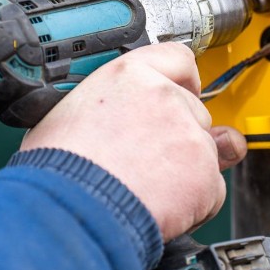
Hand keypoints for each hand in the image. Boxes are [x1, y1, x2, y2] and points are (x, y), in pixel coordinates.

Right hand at [20, 43, 246, 240]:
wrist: (72, 210)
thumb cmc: (58, 169)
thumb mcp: (68, 115)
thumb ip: (109, 106)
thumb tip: (114, 121)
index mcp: (129, 75)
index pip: (177, 59)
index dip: (184, 79)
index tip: (185, 91)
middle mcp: (165, 97)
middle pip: (195, 110)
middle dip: (180, 135)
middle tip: (149, 159)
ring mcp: (189, 136)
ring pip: (205, 152)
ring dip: (186, 171)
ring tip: (146, 188)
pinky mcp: (205, 176)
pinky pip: (211, 191)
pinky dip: (195, 205)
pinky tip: (161, 208)